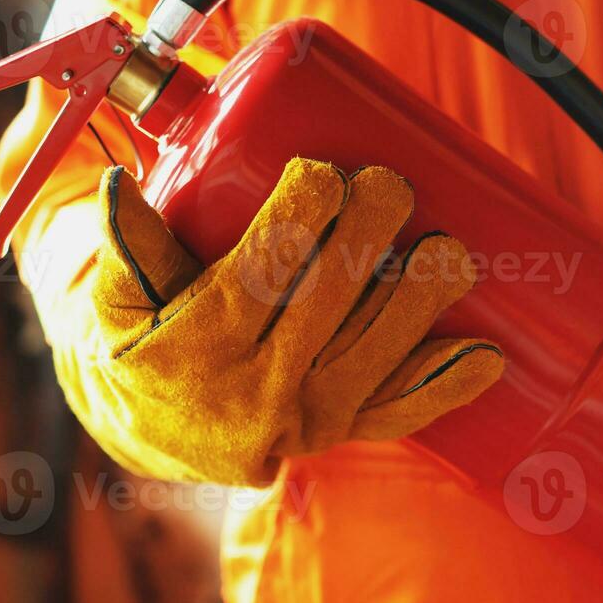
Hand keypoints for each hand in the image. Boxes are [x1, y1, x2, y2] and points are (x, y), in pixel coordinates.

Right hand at [62, 157, 502, 485]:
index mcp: (200, 340)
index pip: (257, 271)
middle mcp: (257, 388)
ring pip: (372, 356)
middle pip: (325, 304)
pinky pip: (398, 413)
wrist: (152, 430)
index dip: (297, 219)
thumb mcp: (115, 292)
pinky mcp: (342, 431)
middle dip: (366, 238)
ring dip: (418, 304)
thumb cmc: (142, 333)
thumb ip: (125, 239)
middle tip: (393, 183)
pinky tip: (486, 356)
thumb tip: (119, 187)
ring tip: (449, 252)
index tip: (323, 171)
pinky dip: (444, 386)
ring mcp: (306, 417)